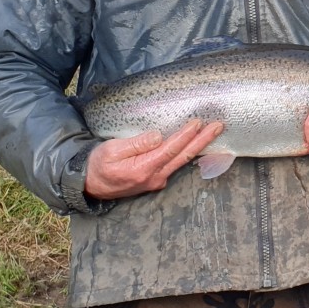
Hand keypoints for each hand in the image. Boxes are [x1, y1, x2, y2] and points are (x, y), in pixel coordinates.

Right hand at [83, 120, 225, 199]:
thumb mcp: (111, 150)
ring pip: (182, 162)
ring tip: (213, 132)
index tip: (198, 123)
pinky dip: (188, 153)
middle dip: (202, 140)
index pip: (171, 150)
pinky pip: (175, 165)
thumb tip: (158, 136)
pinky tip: (196, 145)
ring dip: (198, 146)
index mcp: (143, 169)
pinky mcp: (155, 180)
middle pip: (183, 157)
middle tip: (218, 126)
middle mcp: (154, 178)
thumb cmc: (98, 164)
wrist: (89, 184)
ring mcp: (156, 181)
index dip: (185, 136)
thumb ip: (136, 144)